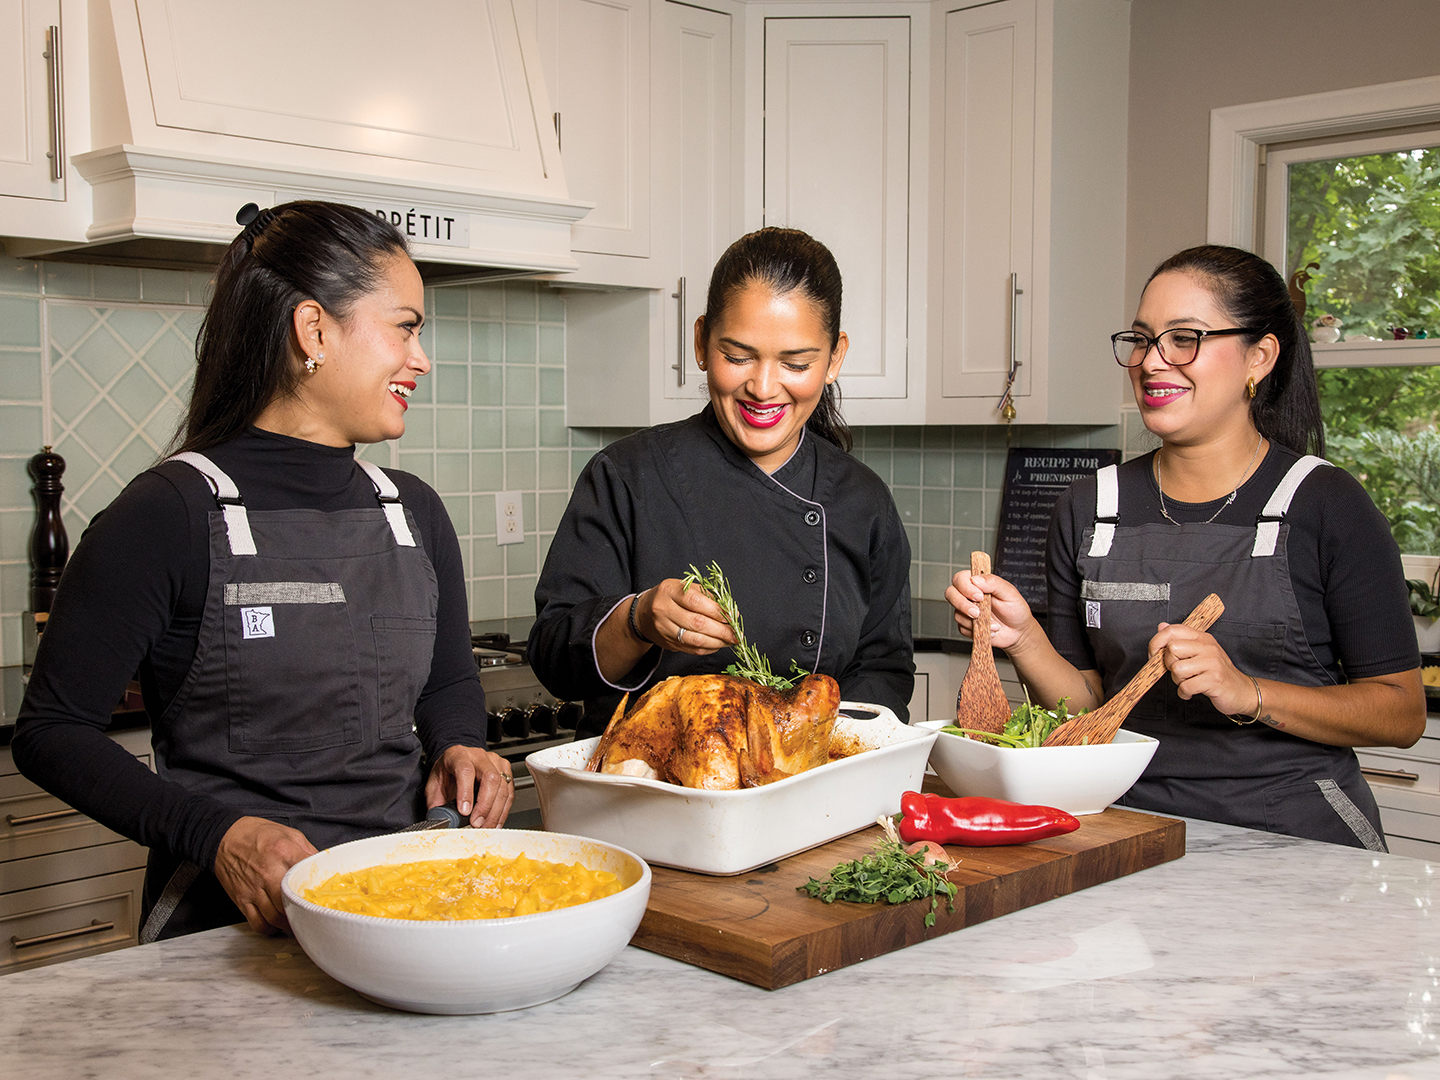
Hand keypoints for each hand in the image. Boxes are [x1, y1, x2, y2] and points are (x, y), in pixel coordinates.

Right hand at [214, 816, 318, 935]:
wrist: (226, 837)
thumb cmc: (258, 834)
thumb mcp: (290, 834)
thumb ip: (308, 851)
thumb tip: (323, 867)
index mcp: (284, 852)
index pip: (307, 875)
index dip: (318, 888)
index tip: (324, 896)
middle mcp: (268, 872)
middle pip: (291, 902)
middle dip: (304, 911)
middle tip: (313, 915)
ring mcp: (254, 888)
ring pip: (275, 917)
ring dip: (289, 924)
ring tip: (298, 922)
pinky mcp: (242, 899)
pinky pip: (257, 922)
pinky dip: (269, 929)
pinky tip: (277, 925)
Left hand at [428, 744, 513, 827]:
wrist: (456, 763)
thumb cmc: (446, 773)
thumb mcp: (434, 787)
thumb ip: (437, 805)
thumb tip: (444, 822)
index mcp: (457, 755)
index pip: (465, 770)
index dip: (466, 793)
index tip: (464, 812)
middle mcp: (478, 756)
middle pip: (490, 778)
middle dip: (485, 806)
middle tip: (477, 823)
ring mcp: (494, 762)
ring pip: (503, 786)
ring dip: (495, 812)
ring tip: (486, 826)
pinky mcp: (505, 770)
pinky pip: (509, 793)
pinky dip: (503, 811)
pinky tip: (495, 821)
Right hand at [637, 578, 737, 654]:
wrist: (643, 614)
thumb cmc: (669, 597)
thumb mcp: (683, 587)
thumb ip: (706, 595)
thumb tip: (730, 611)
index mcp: (669, 591)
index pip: (696, 602)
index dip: (717, 611)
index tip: (732, 616)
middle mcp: (664, 610)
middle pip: (697, 623)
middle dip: (721, 630)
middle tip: (736, 633)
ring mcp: (664, 629)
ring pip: (695, 640)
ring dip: (717, 642)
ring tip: (730, 641)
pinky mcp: (668, 643)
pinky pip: (692, 649)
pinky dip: (708, 648)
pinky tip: (717, 645)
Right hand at [945, 570, 1033, 650]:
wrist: (1018, 631)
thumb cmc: (1015, 609)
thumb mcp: (1010, 593)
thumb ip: (994, 583)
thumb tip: (976, 579)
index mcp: (978, 583)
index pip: (960, 578)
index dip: (965, 587)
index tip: (979, 596)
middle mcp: (969, 596)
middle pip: (950, 593)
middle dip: (962, 604)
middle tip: (977, 612)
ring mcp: (966, 611)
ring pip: (957, 614)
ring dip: (975, 622)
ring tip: (993, 624)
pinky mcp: (966, 626)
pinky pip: (963, 628)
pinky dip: (977, 631)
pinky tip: (989, 630)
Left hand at [1148, 622, 1256, 715]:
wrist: (1242, 691)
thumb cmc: (1217, 672)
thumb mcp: (1200, 652)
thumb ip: (1181, 640)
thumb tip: (1161, 626)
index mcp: (1202, 637)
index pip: (1172, 630)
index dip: (1156, 642)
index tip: (1154, 655)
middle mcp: (1208, 647)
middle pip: (1172, 650)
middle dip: (1170, 665)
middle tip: (1181, 672)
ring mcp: (1212, 663)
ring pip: (1177, 669)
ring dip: (1178, 681)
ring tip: (1189, 682)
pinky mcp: (1214, 680)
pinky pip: (1186, 686)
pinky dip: (1185, 693)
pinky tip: (1192, 692)